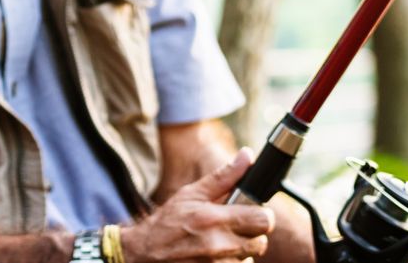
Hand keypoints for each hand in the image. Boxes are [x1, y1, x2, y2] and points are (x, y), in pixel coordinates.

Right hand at [121, 150, 275, 262]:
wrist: (144, 253)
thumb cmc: (168, 222)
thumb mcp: (191, 194)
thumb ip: (224, 177)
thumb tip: (247, 156)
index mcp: (214, 218)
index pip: (263, 220)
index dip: (260, 215)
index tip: (251, 212)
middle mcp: (219, 245)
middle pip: (261, 242)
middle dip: (251, 234)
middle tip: (233, 228)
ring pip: (249, 258)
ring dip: (239, 251)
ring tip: (217, 243)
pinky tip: (213, 256)